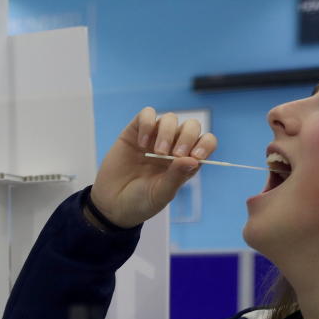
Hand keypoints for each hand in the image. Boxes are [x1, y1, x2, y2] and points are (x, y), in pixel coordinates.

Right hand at [90, 108, 216, 227]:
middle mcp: (173, 146)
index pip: (206, 142)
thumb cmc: (140, 202)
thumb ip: (176, 177)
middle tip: (175, 154)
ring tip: (156, 152)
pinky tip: (142, 143)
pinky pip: (147, 114)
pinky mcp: (136, 131)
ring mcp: (154, 137)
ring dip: (167, 132)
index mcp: (185, 162)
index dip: (205, 144)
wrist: (111, 204)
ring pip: (170, 118)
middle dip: (187, 137)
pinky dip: (148, 124)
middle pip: (191, 126)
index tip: (195, 155)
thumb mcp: (161, 194)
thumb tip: (194, 159)